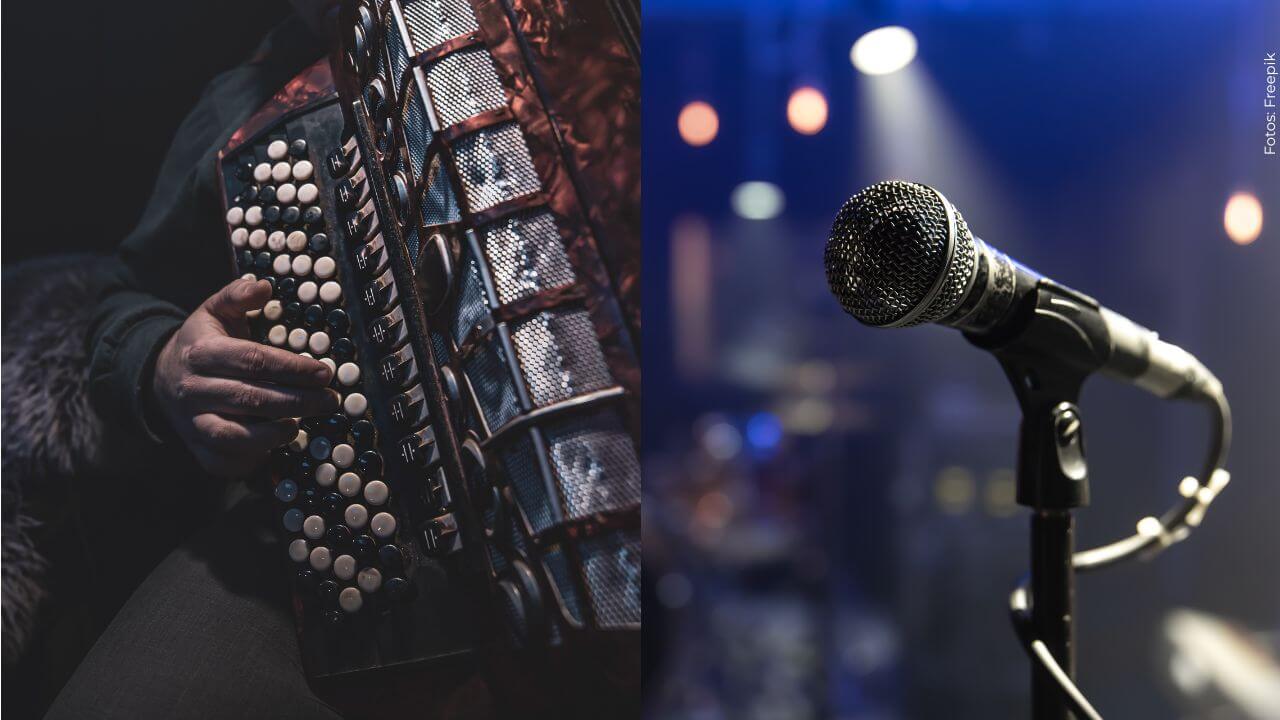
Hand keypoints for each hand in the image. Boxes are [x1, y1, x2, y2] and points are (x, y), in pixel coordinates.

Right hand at [151, 278, 337, 475]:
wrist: (160, 378)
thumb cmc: (203, 342)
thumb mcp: (214, 311)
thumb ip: (237, 296)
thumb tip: (263, 285)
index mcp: (202, 353)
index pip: (254, 361)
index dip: (292, 368)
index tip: (324, 372)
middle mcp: (194, 390)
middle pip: (252, 398)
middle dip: (297, 401)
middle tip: (329, 401)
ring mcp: (193, 422)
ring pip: (234, 435)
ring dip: (273, 434)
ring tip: (300, 426)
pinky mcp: (197, 448)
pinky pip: (224, 461)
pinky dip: (251, 459)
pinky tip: (275, 448)